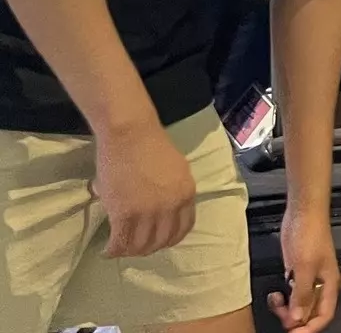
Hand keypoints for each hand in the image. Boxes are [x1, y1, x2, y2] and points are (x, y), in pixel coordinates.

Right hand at [93, 119, 196, 258]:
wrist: (130, 133)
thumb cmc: (149, 145)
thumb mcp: (174, 170)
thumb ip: (170, 190)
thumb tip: (156, 208)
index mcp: (187, 194)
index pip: (183, 228)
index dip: (169, 240)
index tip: (157, 242)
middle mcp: (172, 206)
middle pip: (162, 241)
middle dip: (148, 249)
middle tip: (134, 248)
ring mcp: (149, 211)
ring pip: (141, 245)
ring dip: (130, 252)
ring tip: (120, 249)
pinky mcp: (125, 214)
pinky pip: (121, 242)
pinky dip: (114, 250)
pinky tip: (108, 250)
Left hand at [268, 204, 340, 330]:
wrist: (303, 213)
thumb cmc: (309, 236)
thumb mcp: (305, 266)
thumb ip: (302, 294)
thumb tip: (298, 319)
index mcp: (328, 284)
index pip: (324, 315)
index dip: (311, 328)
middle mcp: (319, 285)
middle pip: (310, 313)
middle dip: (296, 319)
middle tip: (280, 317)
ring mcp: (307, 279)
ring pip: (299, 305)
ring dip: (287, 310)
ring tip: (275, 302)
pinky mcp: (296, 273)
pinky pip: (291, 295)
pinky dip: (282, 300)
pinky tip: (274, 295)